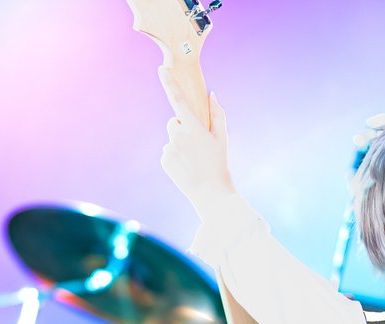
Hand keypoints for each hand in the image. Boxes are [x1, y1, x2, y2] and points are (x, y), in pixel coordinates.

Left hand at [158, 66, 236, 219]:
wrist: (211, 193)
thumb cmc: (220, 163)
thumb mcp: (223, 137)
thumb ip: (218, 113)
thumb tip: (211, 94)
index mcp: (194, 128)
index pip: (179, 100)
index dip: (169, 83)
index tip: (162, 69)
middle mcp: (179, 136)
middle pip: (174, 121)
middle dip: (183, 127)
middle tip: (197, 143)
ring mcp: (170, 149)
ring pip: (171, 137)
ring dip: (179, 142)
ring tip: (194, 158)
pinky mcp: (164, 160)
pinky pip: (168, 151)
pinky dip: (175, 155)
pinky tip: (187, 165)